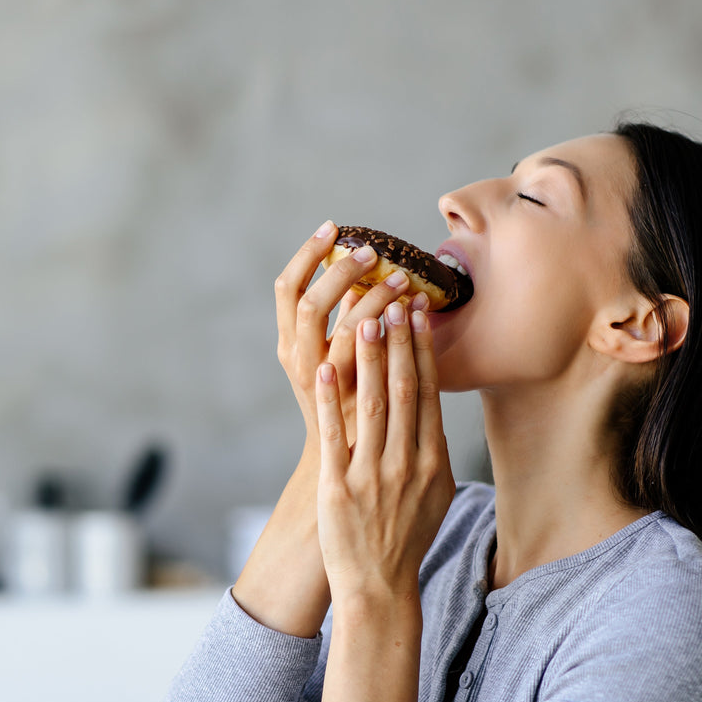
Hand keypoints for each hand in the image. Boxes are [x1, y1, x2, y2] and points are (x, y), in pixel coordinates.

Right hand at [275, 221, 425, 449]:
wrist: (340, 473)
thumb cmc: (339, 411)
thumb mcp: (327, 364)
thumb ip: (339, 322)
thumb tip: (362, 270)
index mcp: (289, 347)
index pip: (286, 288)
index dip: (306, 254)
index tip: (333, 228)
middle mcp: (300, 363)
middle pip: (311, 303)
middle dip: (341, 271)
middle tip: (373, 251)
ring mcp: (325, 387)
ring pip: (346, 330)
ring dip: (375, 297)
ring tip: (404, 278)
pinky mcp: (354, 405)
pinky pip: (373, 360)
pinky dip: (394, 334)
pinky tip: (416, 315)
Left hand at [314, 301, 455, 601]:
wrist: (380, 587)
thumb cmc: (406, 539)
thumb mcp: (434, 494)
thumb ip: (434, 452)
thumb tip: (434, 413)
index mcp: (431, 461)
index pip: (427, 393)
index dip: (422, 350)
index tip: (419, 314)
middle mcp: (406, 463)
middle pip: (402, 389)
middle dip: (399, 340)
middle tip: (394, 298)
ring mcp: (373, 474)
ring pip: (371, 404)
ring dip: (367, 357)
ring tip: (362, 317)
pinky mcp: (340, 488)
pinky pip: (336, 435)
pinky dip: (331, 400)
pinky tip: (326, 368)